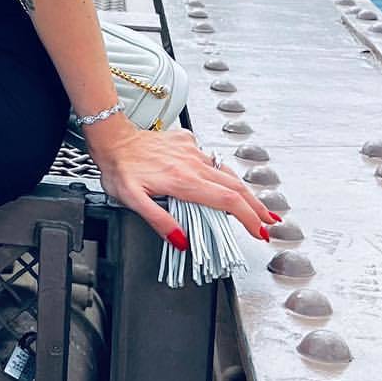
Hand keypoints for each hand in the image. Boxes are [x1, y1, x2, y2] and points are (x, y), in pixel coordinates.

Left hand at [82, 118, 279, 246]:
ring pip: (227, 172)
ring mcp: (192, 151)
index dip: (248, 218)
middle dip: (256, 207)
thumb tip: (182, 242)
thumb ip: (159, 221)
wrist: (112, 138)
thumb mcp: (132, 201)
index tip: (260, 232)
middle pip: (236, 187)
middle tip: (269, 223)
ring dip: (245, 191)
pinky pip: (211, 159)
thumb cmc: (119, 169)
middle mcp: (193, 164)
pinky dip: (223, 172)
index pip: (227, 202)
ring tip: (257, 206)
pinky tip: (225, 181)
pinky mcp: (187, 141)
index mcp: (183, 181)